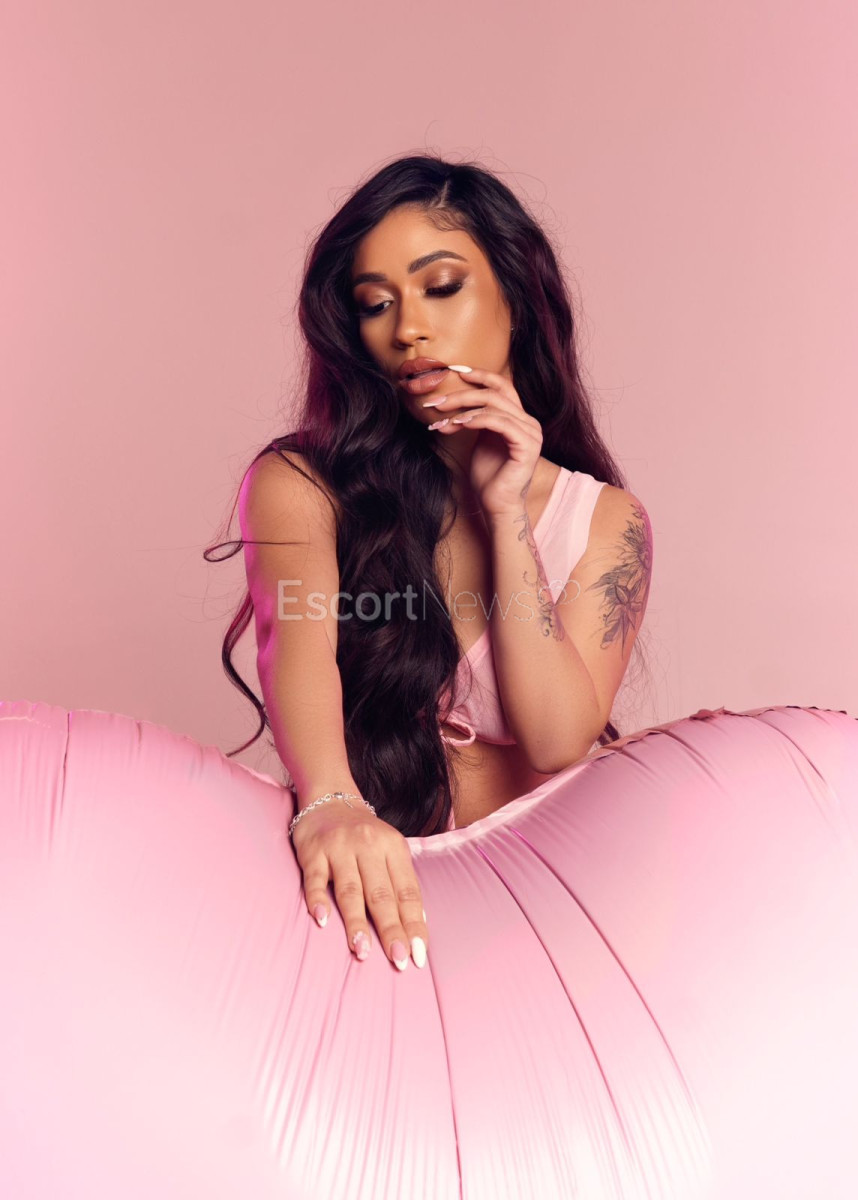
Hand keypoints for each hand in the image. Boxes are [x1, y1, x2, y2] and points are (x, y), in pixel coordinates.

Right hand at [291, 797, 427, 970]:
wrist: (330, 798)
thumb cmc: (364, 836)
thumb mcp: (390, 850)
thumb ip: (401, 882)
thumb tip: (419, 923)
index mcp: (394, 848)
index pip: (408, 892)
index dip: (414, 924)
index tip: (419, 954)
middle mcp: (369, 846)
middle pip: (382, 894)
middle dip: (391, 929)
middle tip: (398, 959)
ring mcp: (339, 848)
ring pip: (351, 890)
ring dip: (356, 922)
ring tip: (362, 951)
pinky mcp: (313, 851)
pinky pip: (316, 878)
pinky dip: (318, 898)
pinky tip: (322, 919)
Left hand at [426, 365, 543, 517]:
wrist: (497, 505)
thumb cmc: (488, 477)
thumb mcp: (480, 441)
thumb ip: (477, 421)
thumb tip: (456, 406)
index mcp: (520, 418)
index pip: (502, 386)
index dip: (480, 375)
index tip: (454, 371)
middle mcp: (529, 422)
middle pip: (495, 392)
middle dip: (461, 394)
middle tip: (435, 402)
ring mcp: (531, 433)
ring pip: (494, 405)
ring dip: (462, 409)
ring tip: (440, 418)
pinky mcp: (527, 446)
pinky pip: (499, 422)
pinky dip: (476, 419)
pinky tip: (458, 424)